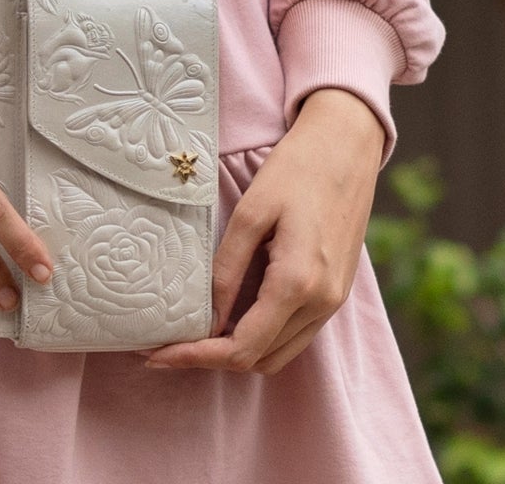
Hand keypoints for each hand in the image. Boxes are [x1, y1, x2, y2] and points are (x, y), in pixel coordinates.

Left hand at [141, 86, 385, 374]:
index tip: (158, 354)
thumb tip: (208, 317)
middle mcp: (321, 303)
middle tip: (169, 344)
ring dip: (238, 352)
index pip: (242, 347)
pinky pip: (295, 334)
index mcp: (298, 283)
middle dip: (212, 358)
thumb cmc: (297, 168)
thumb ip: (228, 268)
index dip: (197, 357)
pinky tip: (233, 317)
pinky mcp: (336, 293)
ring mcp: (333, 302)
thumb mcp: (252, 212)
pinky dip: (263, 337)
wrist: (347, 146)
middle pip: (260, 359)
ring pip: (279, 353)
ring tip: (195, 334)